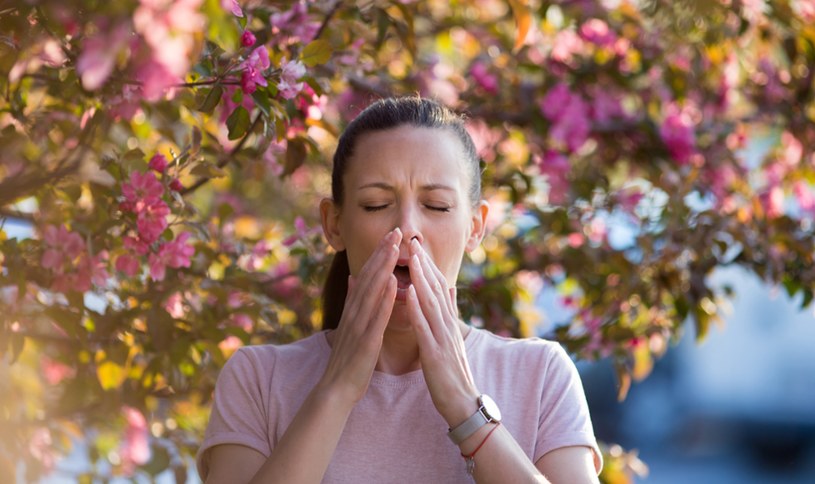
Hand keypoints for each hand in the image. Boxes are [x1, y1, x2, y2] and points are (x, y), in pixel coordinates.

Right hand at [319, 228, 401, 403]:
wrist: (336, 389)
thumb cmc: (348, 360)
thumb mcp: (350, 326)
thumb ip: (353, 302)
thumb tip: (354, 279)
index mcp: (354, 309)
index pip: (368, 276)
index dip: (379, 254)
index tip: (392, 235)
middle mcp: (354, 312)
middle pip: (370, 276)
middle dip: (383, 252)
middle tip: (397, 230)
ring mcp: (358, 325)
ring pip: (372, 290)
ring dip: (384, 266)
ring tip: (395, 246)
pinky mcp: (365, 340)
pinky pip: (376, 316)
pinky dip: (384, 298)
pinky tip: (393, 282)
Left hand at [406, 238, 479, 426]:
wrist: (463, 402)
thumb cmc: (453, 371)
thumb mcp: (452, 337)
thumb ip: (449, 312)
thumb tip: (450, 288)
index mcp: (449, 321)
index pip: (438, 287)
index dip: (428, 265)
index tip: (417, 245)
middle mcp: (448, 325)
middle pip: (436, 289)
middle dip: (424, 264)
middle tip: (413, 240)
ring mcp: (443, 338)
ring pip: (431, 302)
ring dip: (421, 278)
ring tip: (411, 258)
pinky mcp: (434, 353)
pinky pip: (424, 327)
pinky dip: (417, 308)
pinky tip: (409, 293)